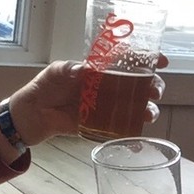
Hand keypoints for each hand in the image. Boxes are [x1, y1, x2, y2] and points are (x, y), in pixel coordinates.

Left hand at [8, 55, 168, 145]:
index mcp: (99, 69)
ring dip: (147, 108)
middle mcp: (107, 87)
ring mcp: (105, 106)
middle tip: (155, 90)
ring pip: (134, 106)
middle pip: (138, 84)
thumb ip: (72, 69)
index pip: (128, 61)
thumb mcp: (58, 71)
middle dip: (153, 86)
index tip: (161, 60)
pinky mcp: (99, 125)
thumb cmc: (45, 85)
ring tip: (149, 112)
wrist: (32, 112)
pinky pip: (120, 127)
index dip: (147, 59)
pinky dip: (132, 130)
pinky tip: (139, 133)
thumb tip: (84, 71)